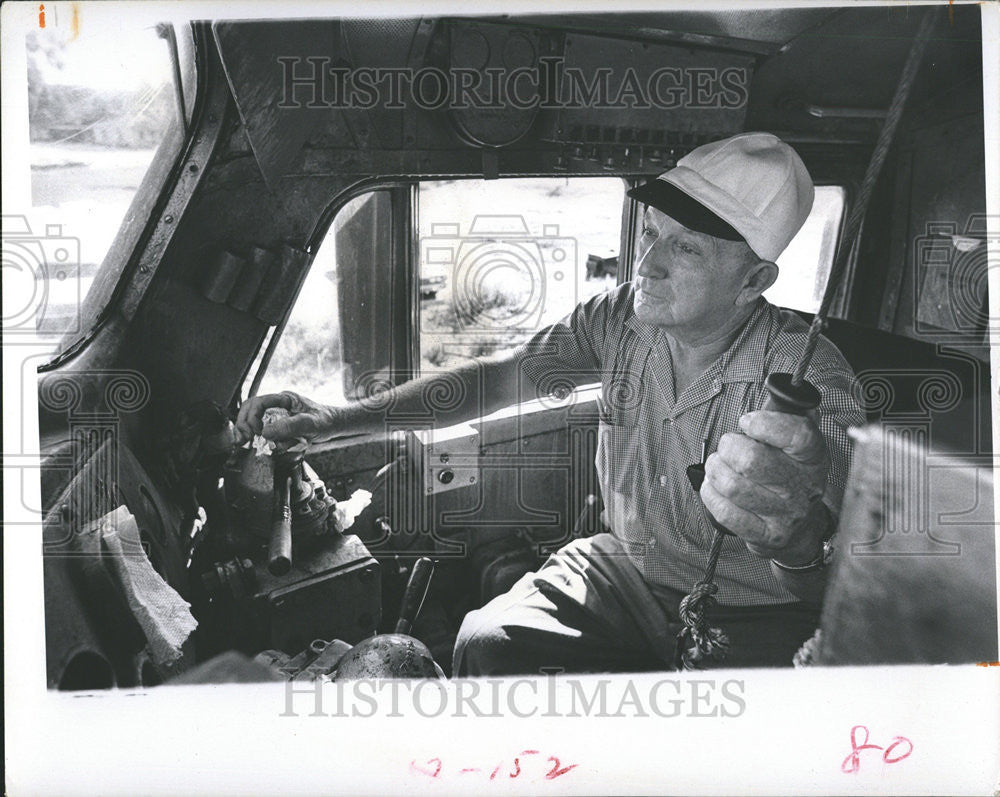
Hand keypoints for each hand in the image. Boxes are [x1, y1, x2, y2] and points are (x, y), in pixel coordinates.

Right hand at [235, 391, 340, 445]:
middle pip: (250, 410)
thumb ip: (290, 426)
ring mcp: (276, 416)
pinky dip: (259, 439)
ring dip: (250, 432)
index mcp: (284, 399)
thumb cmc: (325, 420)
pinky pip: (263, 431)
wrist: (334, 425)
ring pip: (253, 421)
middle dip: (245, 424)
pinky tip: (262, 445)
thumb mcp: (310, 423)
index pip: (258, 402)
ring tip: (249, 442)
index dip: (252, 417)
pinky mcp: (278, 427)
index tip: (255, 432)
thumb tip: (266, 432)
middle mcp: (277, 405)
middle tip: (246, 439)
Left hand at [701, 409, 830, 563]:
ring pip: (733, 485)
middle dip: (728, 447)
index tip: (747, 421)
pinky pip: (726, 511)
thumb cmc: (787, 474)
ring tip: (718, 465)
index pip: (797, 436)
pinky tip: (714, 487)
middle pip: (752, 460)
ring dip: (715, 469)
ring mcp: (784, 513)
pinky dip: (711, 495)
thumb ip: (787, 416)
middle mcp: (802, 486)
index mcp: (812, 457)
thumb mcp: (796, 445)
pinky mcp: (765, 534)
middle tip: (727, 446)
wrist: (798, 528)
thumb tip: (778, 390)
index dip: (766, 424)